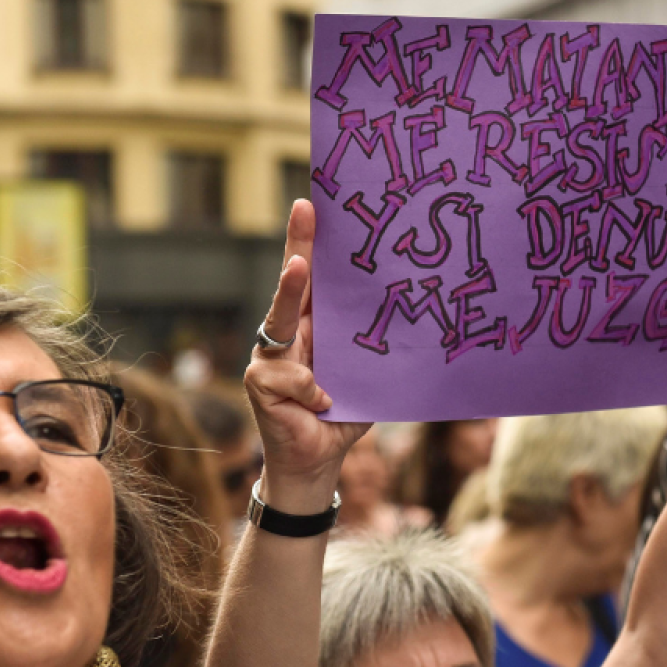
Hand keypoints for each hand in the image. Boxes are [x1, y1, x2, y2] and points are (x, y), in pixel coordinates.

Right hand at [244, 200, 370, 502]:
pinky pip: (287, 374)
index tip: (315, 204)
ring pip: (279, 318)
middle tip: (305, 210)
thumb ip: (369, 348)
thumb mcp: (364, 375)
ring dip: (289, 292)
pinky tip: (323, 403)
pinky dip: (311, 389)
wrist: (318, 462)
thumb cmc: (341, 414)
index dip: (311, 243)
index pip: (314, 281)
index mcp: (313, 329)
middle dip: (298, 245)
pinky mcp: (259, 383)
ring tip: (298, 267)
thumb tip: (407, 314)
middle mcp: (287, 336)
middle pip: (291, 285)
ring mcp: (268, 358)